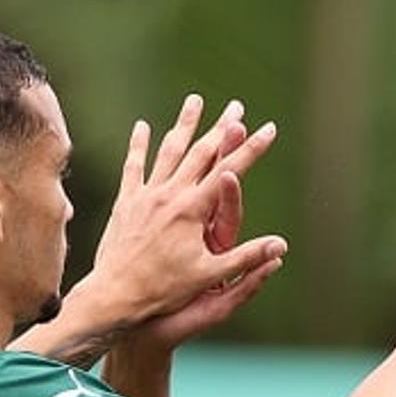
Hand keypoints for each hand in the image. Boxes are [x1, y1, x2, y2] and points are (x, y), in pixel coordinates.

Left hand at [127, 123, 287, 352]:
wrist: (115, 294)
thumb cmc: (164, 290)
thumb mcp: (211, 276)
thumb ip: (247, 258)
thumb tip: (280, 247)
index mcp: (192, 211)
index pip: (230, 171)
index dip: (253, 149)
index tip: (269, 129)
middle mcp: (169, 195)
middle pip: (201, 152)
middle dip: (223, 127)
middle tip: (238, 106)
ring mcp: (146, 195)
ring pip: (169, 151)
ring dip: (185, 125)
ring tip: (195, 101)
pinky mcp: (127, 202)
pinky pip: (134, 167)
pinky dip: (139, 146)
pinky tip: (143, 127)